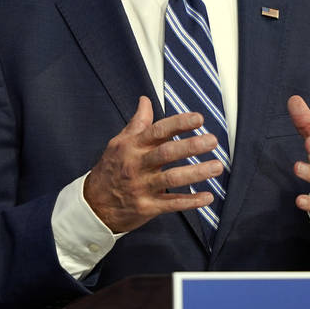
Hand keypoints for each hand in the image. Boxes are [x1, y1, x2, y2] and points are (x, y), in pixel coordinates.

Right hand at [84, 97, 222, 232]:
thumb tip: (145, 101)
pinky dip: (190, 201)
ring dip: (196, 172)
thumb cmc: (110, 170)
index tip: (199, 119)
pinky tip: (207, 197)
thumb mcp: (119, 144)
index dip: (179, 124)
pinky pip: (171, 204)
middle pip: (167, 153)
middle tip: (212, 140)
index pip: (158, 131)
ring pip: (172, 178)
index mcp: (132, 146)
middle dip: (191, 146)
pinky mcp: (146, 207)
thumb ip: (137, 123)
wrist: (93, 205)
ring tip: (217, 166)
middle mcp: (137, 165)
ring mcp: (142, 187)